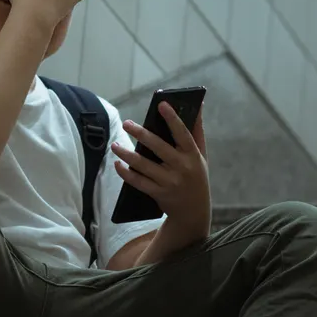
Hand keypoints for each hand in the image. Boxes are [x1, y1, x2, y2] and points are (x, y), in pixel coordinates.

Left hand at [111, 103, 210, 233]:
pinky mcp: (158, 193)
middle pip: (158, 147)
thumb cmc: (197, 177)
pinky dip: (125, 173)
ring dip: (126, 154)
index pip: (183, 133)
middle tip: (127, 123)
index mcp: (193, 155)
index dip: (173, 118)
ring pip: (143, 165)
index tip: (161, 104)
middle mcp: (182, 167)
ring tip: (114, 145)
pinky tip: (117, 164)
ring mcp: (169, 182)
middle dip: (141, 134)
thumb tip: (198, 105)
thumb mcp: (202, 155)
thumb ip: (197, 131)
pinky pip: (138, 181)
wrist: (194, 211)